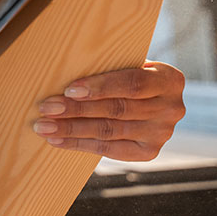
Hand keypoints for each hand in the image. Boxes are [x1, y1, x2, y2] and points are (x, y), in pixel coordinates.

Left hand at [33, 61, 185, 160]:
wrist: (150, 100)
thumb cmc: (128, 74)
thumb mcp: (128, 63)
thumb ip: (109, 66)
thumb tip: (65, 69)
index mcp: (169, 79)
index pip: (133, 84)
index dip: (100, 87)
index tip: (69, 90)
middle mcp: (171, 108)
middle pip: (117, 110)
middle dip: (76, 110)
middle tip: (46, 108)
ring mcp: (162, 133)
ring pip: (109, 131)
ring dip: (71, 129)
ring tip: (45, 126)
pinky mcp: (149, 152)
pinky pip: (110, 149)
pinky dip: (80, 144)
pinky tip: (58, 140)